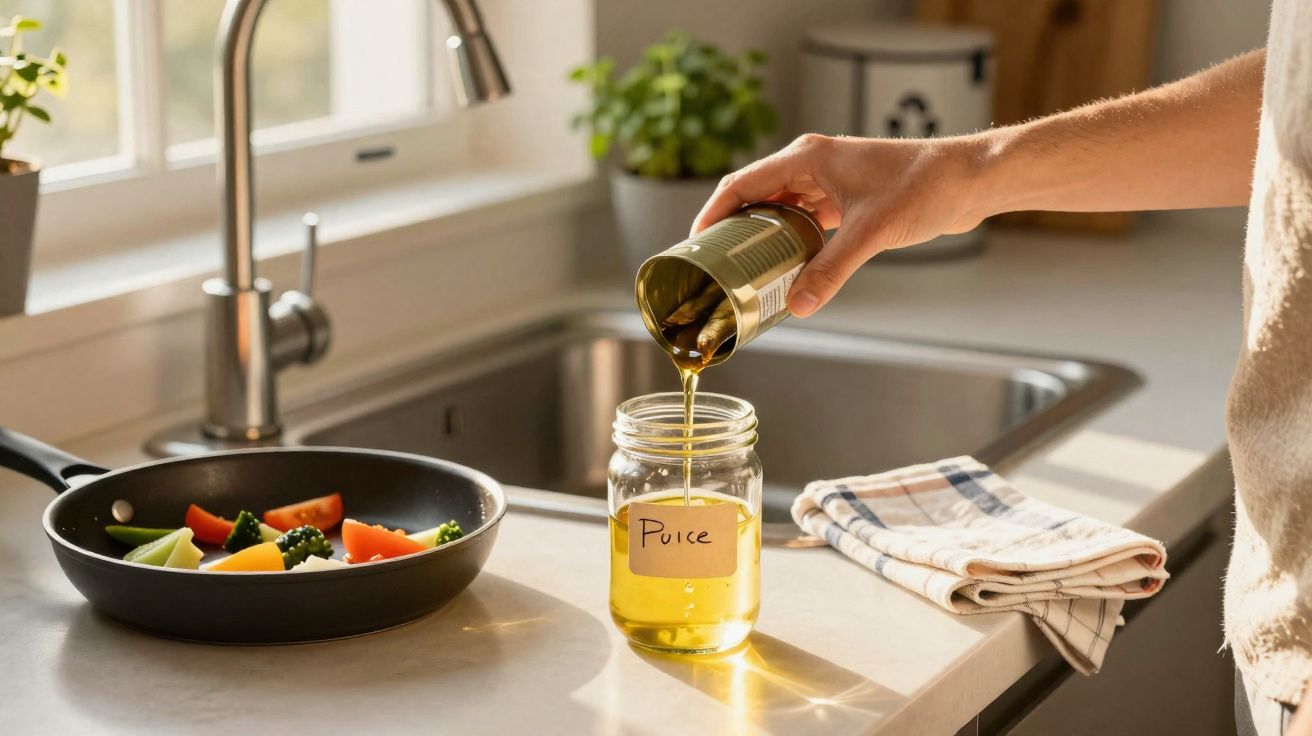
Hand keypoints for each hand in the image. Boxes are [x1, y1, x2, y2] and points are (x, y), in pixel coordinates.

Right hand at [691, 134, 992, 317]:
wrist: (971, 180)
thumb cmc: (925, 187)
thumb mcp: (870, 233)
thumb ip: (830, 270)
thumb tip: (799, 306)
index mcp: (807, 157)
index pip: (742, 184)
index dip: (713, 214)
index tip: (694, 244)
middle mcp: (814, 164)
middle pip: (757, 197)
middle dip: (735, 230)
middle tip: (716, 266)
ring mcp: (831, 180)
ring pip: (782, 210)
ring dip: (765, 238)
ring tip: (746, 271)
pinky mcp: (849, 198)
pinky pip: (807, 220)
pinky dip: (795, 242)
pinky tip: (789, 267)